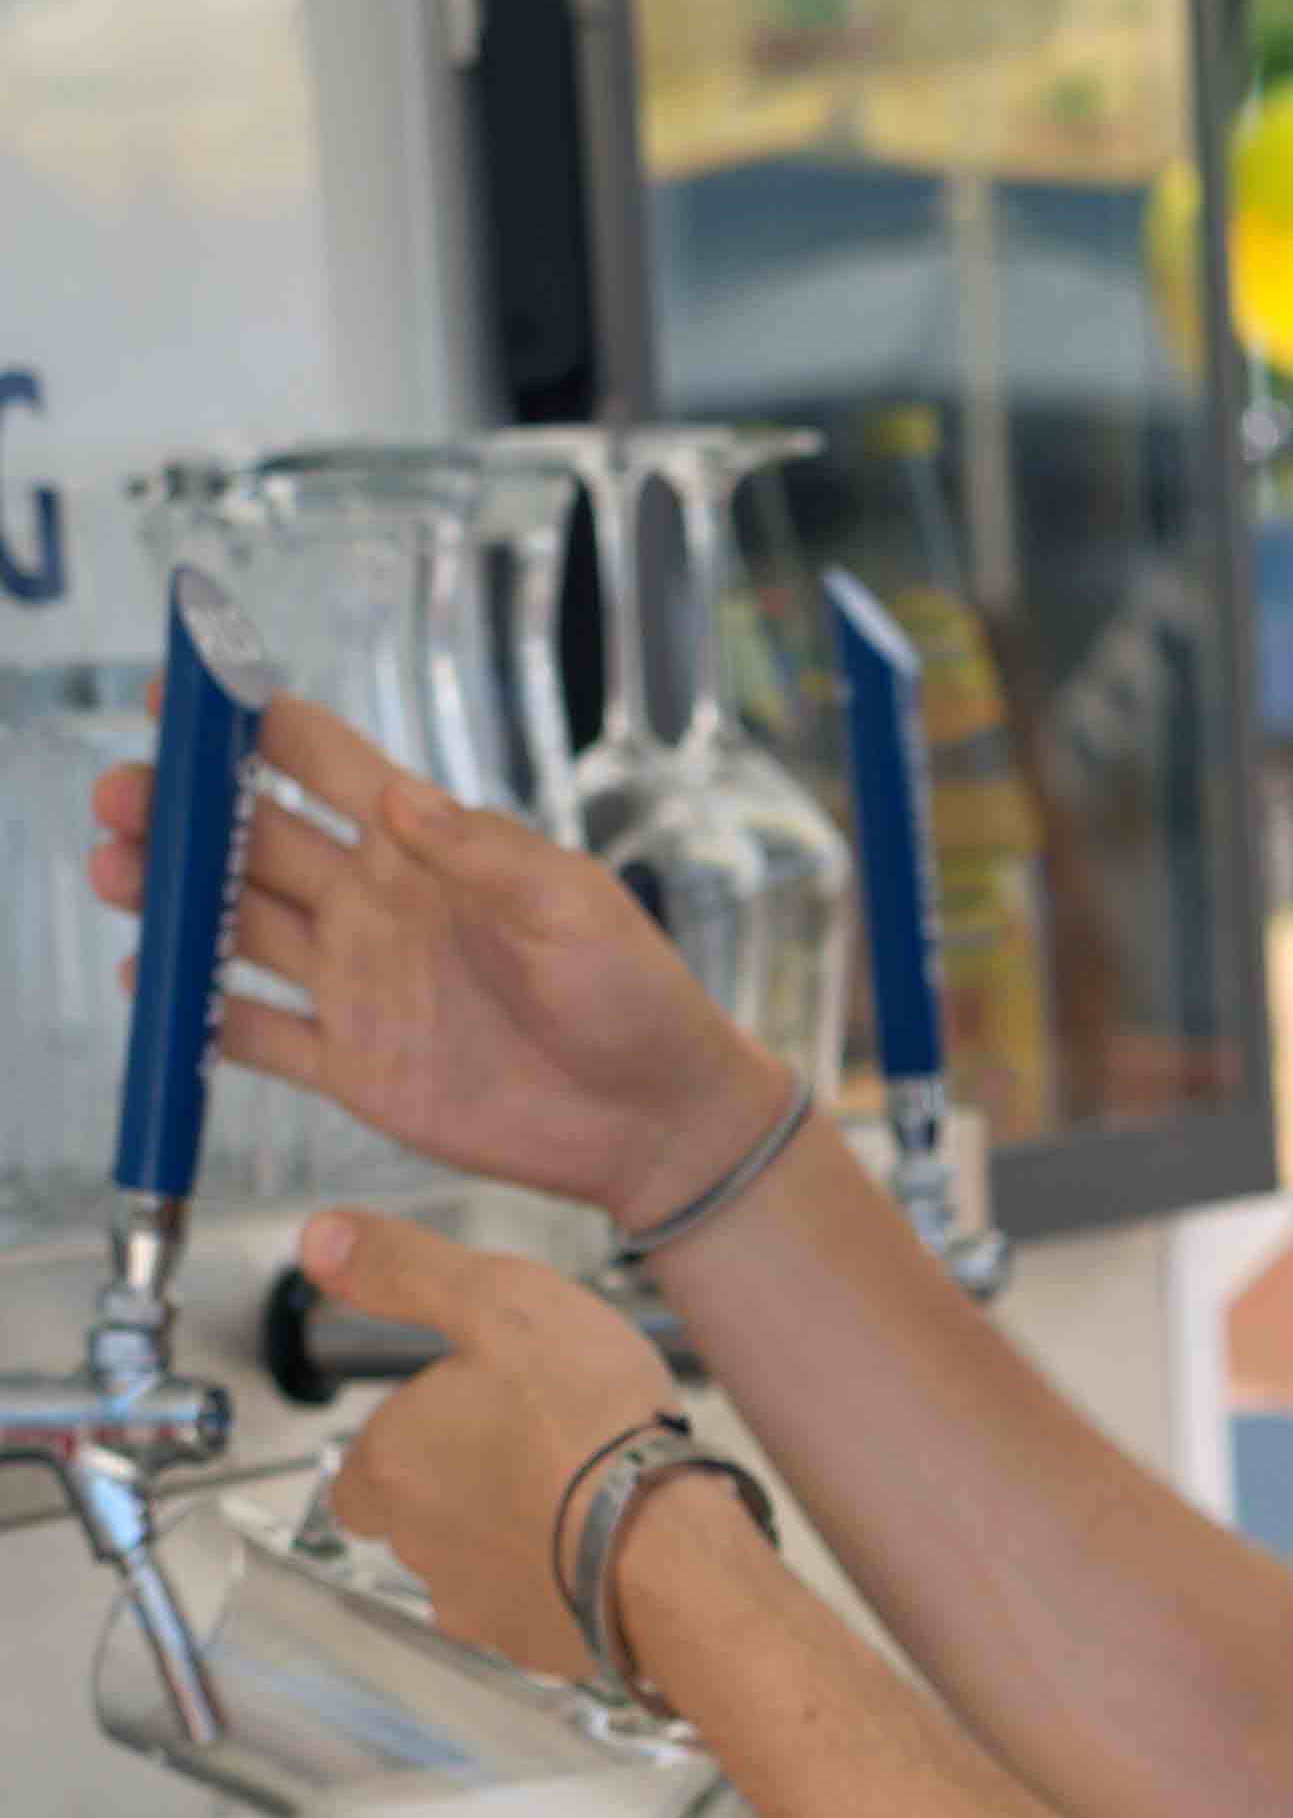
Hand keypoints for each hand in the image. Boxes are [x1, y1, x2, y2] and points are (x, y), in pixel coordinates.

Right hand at [88, 693, 781, 1231]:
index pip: (320, 763)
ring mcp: (356, 982)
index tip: (185, 696)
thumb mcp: (574, 908)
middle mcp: (374, 904)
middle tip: (124, 796)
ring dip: (171, 900)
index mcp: (423, 847)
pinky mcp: (352, 1065)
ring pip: (236, 927)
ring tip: (113, 871)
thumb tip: (402, 799)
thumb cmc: (633, 996)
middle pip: (252, 840)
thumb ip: (489, 854)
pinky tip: (151, 983)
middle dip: (180, 812)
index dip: (250, 723)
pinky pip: (256, 1033)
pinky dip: (200, 1013)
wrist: (654, 1121)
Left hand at [312, 1214, 700, 1678]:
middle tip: (533, 1444)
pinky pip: (536, 1611)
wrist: (672, 1549)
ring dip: (511, 1538)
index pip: (359, 1469)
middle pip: (417, 1518)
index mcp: (393, 1462)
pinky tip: (605, 1544)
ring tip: (579, 1494)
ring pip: (474, 1568)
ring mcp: (477, 1605)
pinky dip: (560, 1583)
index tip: (458, 1417)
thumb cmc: (592, 1427)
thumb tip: (321, 1238)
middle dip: (461, 1488)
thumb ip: (400, 1268)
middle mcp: (417, 1543)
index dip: (404, 1441)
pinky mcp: (538, 1647)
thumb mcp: (497, 1302)